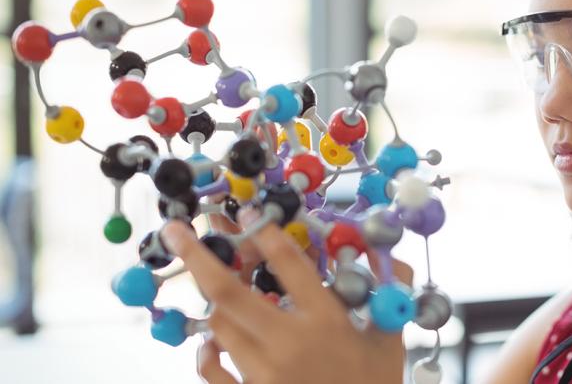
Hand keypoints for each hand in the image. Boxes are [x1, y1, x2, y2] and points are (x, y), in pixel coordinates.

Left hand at [161, 216, 413, 383]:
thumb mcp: (389, 340)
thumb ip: (386, 294)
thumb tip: (386, 252)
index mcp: (326, 321)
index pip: (288, 263)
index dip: (264, 230)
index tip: (247, 210)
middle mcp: (288, 342)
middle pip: (227, 291)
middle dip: (197, 255)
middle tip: (176, 230)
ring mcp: (263, 373)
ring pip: (218, 326)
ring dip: (214, 304)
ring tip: (218, 287)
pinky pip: (212, 370)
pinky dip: (206, 353)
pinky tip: (210, 344)